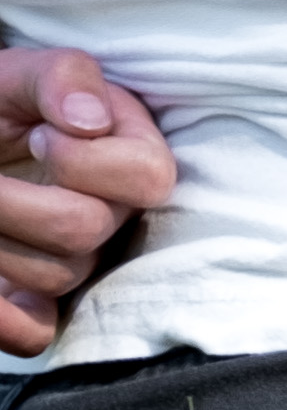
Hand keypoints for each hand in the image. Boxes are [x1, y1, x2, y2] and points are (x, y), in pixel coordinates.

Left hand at [0, 43, 172, 349]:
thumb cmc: (0, 104)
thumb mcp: (20, 75)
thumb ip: (61, 79)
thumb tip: (87, 119)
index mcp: (128, 155)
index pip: (148, 177)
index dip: (87, 164)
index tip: (37, 138)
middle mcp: (113, 215)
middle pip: (86, 231)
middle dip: (19, 202)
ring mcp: (79, 262)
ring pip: (54, 275)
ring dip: (0, 241)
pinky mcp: (40, 302)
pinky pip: (36, 334)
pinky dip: (6, 321)